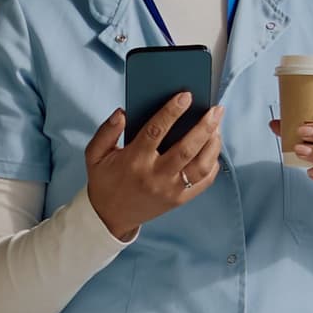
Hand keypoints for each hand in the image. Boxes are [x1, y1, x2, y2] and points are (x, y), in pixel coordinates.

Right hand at [82, 95, 224, 240]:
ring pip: (201, 166)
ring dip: (213, 144)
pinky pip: (204, 182)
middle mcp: (154, 176)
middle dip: (204, 126)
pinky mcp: (179, 200)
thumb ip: (106, 131)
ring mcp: (170, 190)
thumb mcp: (95, 155)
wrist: (110, 217)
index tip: (186, 95)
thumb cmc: (104, 180)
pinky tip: (213, 149)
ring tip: (217, 127)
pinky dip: (213, 164)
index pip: (155, 131)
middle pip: (186, 149)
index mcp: (133, 160)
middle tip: (216, 109)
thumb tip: (123, 112)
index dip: (172, 112)